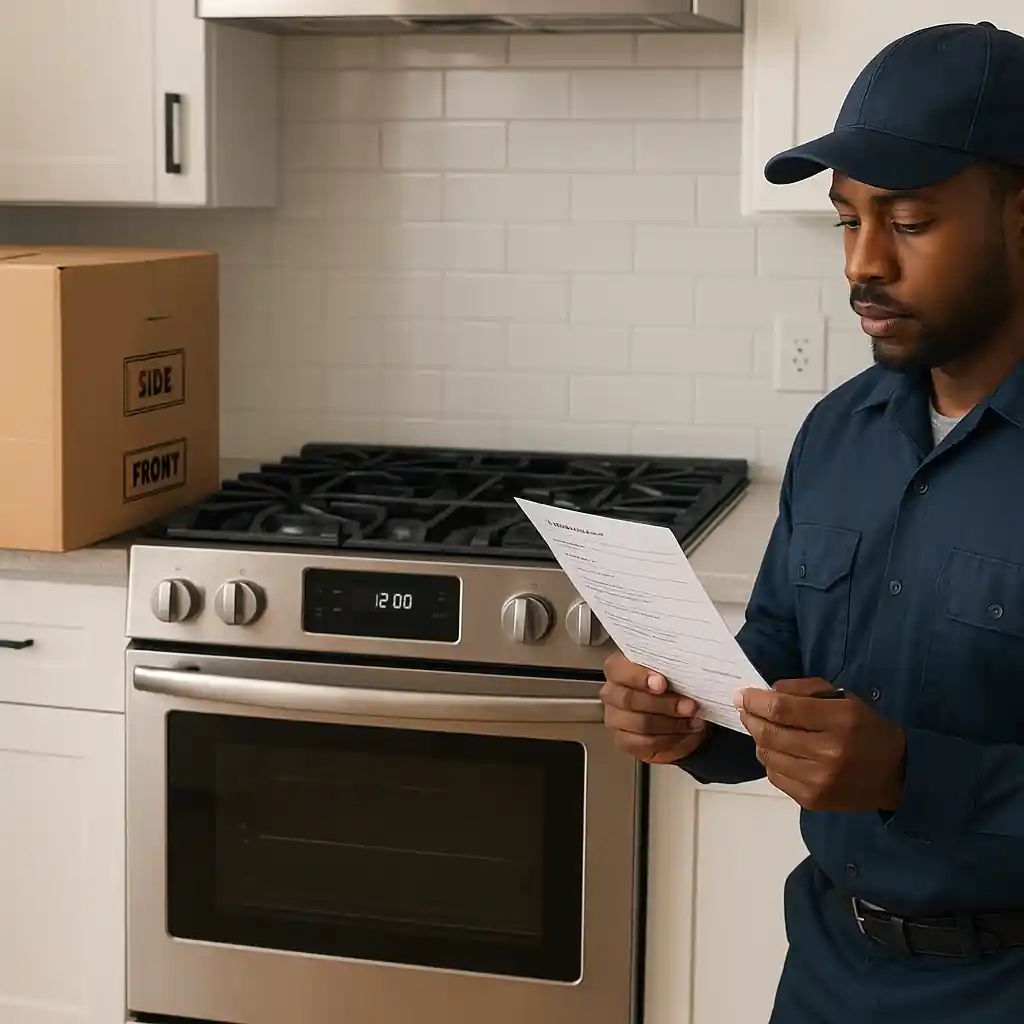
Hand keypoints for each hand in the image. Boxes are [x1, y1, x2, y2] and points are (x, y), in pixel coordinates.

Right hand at [601, 652, 708, 763]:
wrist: (679, 714)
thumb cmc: (673, 687)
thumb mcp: (674, 673)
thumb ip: (671, 671)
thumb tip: (684, 675)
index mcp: (618, 668)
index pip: (617, 669)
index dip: (639, 677)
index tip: (663, 683)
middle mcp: (612, 693)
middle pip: (629, 699)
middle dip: (664, 704)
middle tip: (689, 706)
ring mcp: (614, 718)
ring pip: (640, 723)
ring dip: (673, 723)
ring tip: (694, 721)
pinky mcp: (623, 741)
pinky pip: (646, 742)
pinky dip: (670, 738)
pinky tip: (685, 732)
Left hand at [734, 678, 905, 811]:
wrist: (896, 774)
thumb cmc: (866, 728)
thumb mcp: (842, 699)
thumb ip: (803, 690)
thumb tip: (764, 693)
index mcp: (838, 721)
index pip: (782, 709)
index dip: (754, 700)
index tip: (741, 694)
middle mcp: (827, 753)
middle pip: (769, 733)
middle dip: (750, 718)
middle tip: (744, 709)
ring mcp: (818, 781)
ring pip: (767, 756)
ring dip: (759, 739)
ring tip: (763, 729)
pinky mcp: (812, 800)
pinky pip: (775, 776)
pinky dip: (770, 760)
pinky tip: (779, 751)